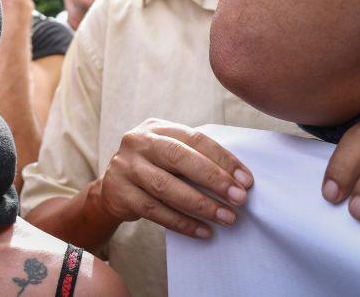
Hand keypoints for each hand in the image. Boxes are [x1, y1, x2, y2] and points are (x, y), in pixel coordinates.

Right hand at [94, 119, 253, 238]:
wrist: (113, 188)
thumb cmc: (153, 168)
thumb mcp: (168, 153)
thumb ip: (194, 157)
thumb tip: (238, 180)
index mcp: (156, 128)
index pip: (195, 138)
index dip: (222, 159)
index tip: (246, 180)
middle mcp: (138, 142)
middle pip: (178, 157)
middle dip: (213, 178)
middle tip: (240, 198)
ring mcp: (126, 167)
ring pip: (166, 186)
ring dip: (201, 204)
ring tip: (227, 218)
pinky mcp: (120, 192)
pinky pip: (154, 211)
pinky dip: (182, 223)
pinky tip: (203, 231)